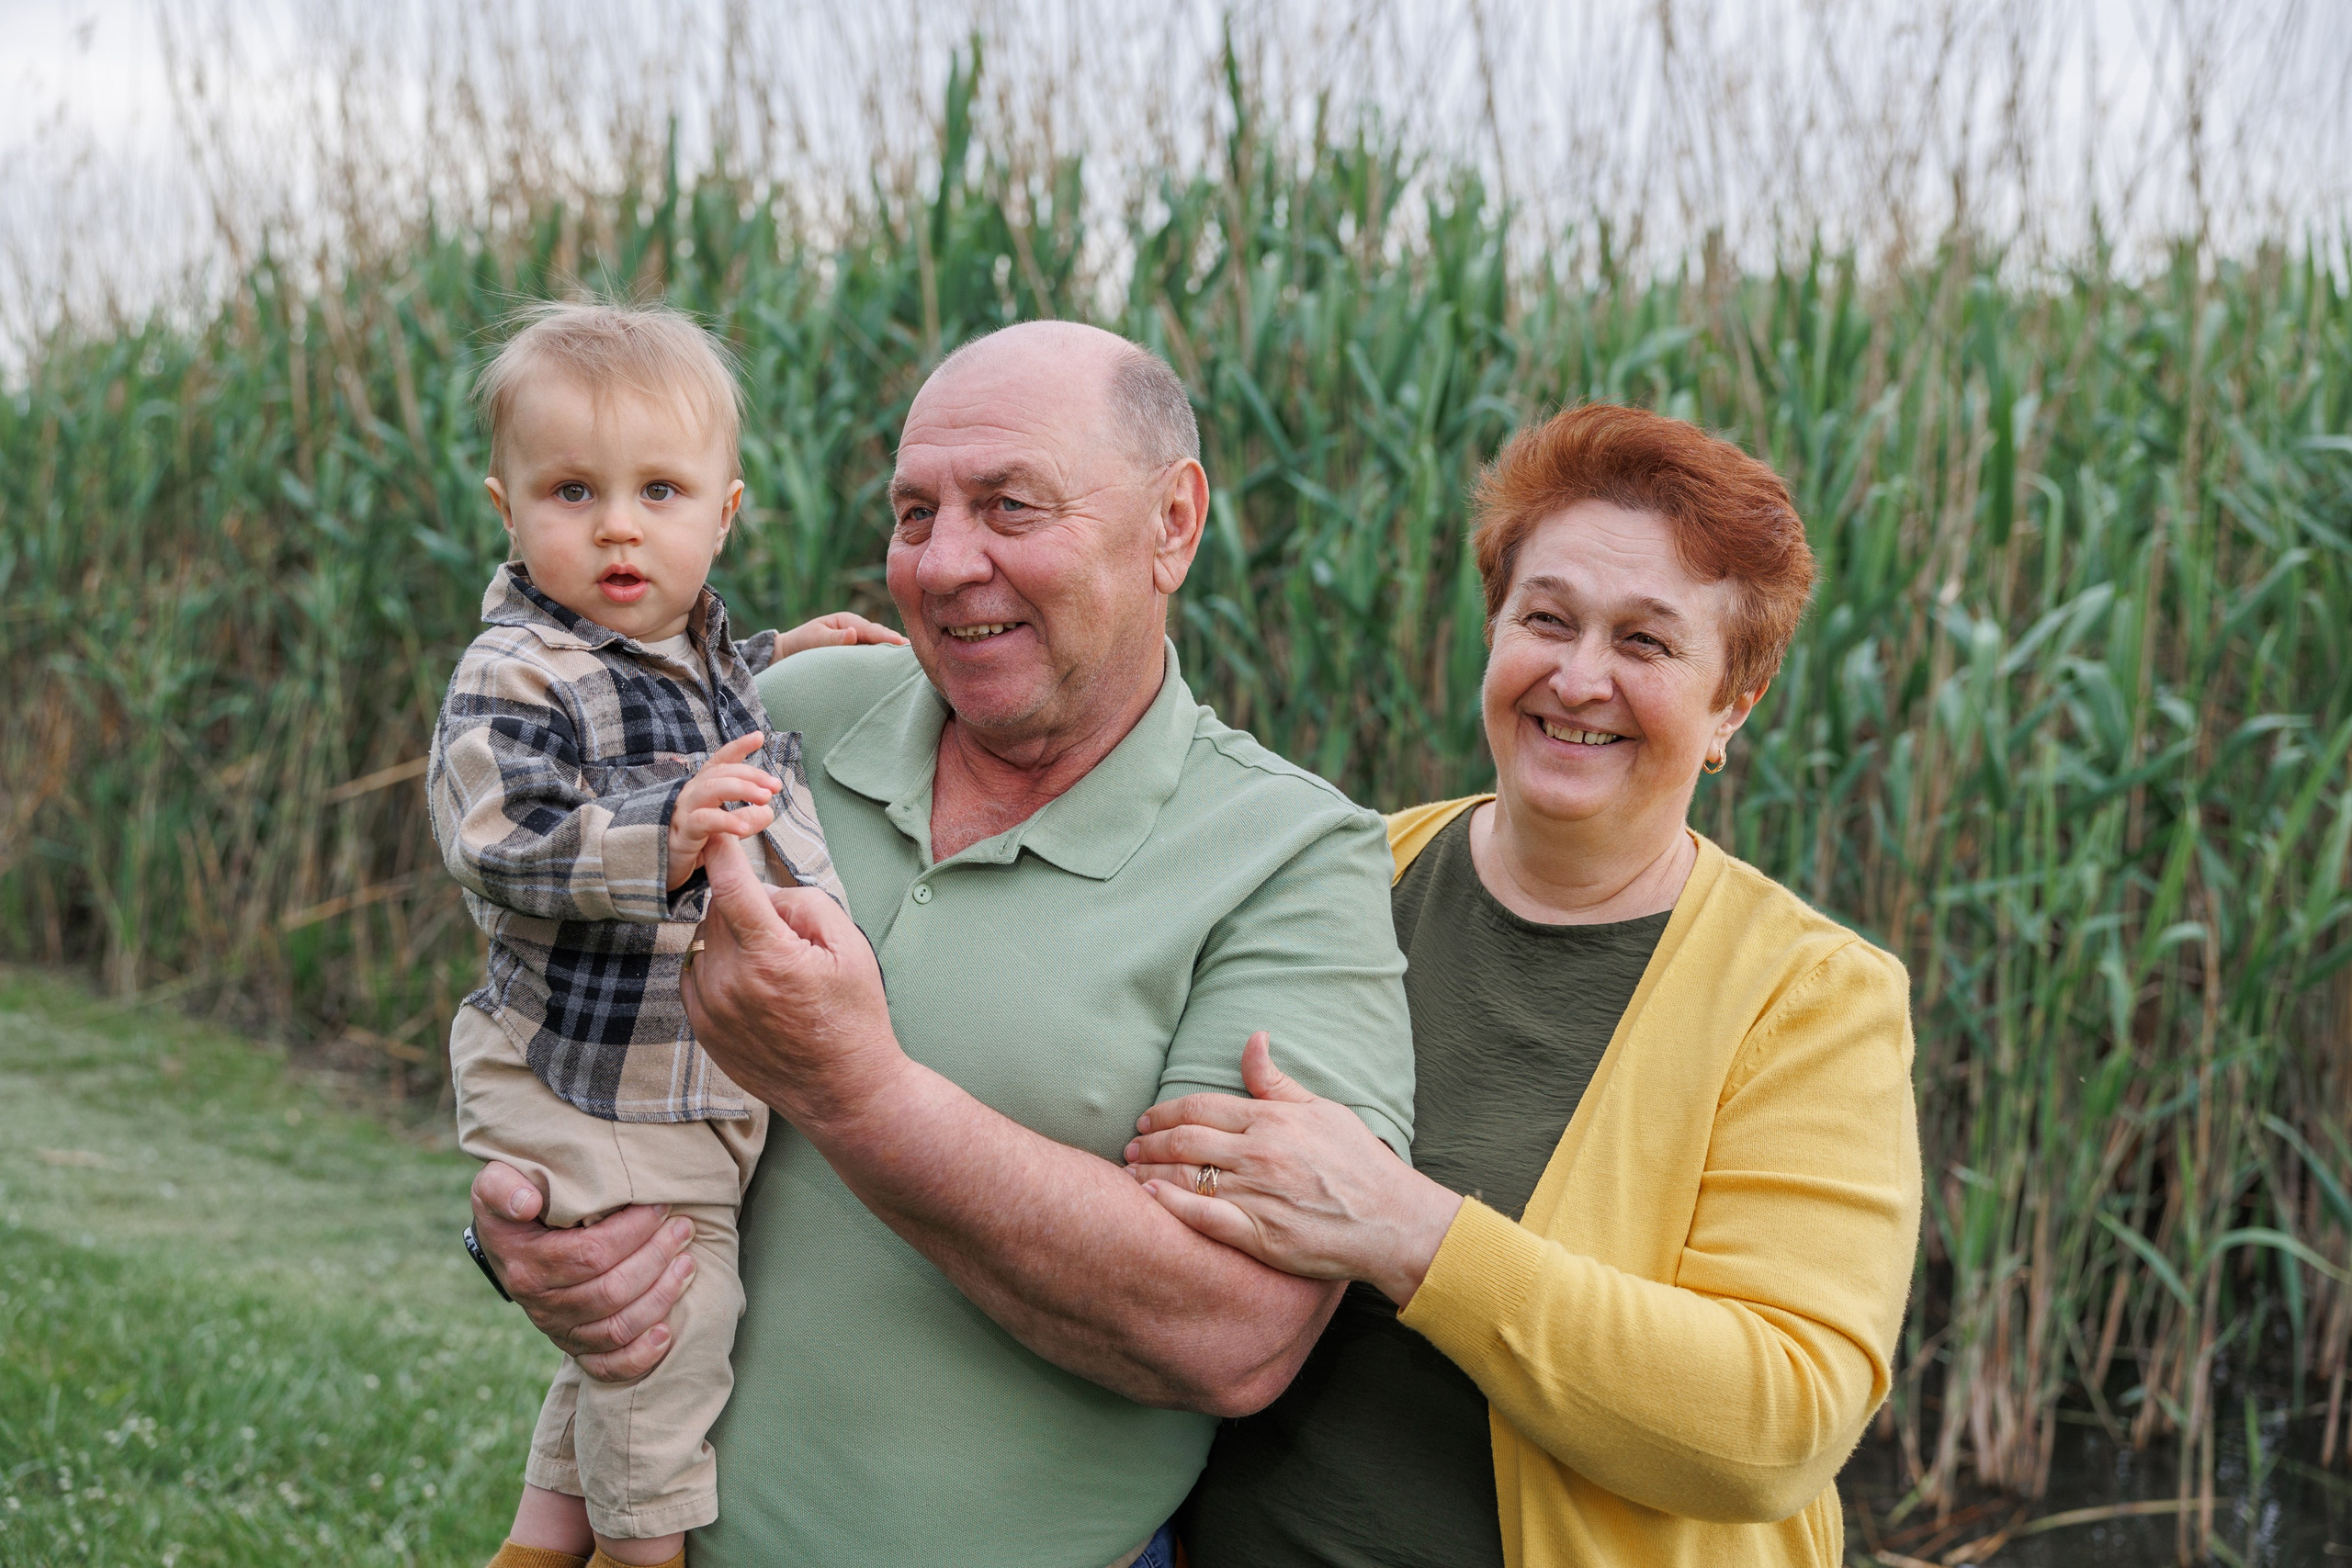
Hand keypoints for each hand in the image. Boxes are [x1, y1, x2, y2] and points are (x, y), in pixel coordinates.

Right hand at [468, 1161, 697, 1379]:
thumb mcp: (495, 1184)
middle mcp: (542, 1306)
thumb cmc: (515, 1207)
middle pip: (611, 1291)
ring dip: (660, 1297)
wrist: (511, 1245)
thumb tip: (527, 1204)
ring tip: (688, 1264)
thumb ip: (503, 1187)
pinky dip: (640, 1356)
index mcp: (527, 1267)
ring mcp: (559, 1331)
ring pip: (617, 1327)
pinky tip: (667, 1333)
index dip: (632, 1233)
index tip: (660, 1208)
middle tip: (684, 1229)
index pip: (590, 1255)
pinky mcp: (575, 1348)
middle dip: (656, 1258)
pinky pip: (607, 1367)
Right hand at [668, 733, 781, 889]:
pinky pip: (703, 821)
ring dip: (741, 789)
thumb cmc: (693, 846)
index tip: (759, 737)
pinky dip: (726, 821)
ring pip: (710, 790)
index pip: (719, 762)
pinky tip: (744, 828)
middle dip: (750, 775)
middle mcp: (690, 795)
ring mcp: (683, 812)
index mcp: (701, 789)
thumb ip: (745, 818)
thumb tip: (769, 811)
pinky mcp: (680, 834)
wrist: (659, 872)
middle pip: (720, 773)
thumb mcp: (723, 829)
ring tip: (765, 798)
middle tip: (775, 785)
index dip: (737, 747)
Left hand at [681, 833, 903, 1128]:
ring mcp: (710, 1009)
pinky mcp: (702, 1028)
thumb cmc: (854, 1017)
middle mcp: (731, 983)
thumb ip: (806, 904)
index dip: (724, 851)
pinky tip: (752, 984)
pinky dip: (717, 964)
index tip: (718, 829)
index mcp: (771, 959)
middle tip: (789, 936)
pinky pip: (695, 971)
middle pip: (719, 910)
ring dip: (732, 937)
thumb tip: (764, 893)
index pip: (733, 888)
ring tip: (774, 969)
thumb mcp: (852, 949)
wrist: (844, 1092)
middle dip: (749, 907)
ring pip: (705, 940)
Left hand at [770, 611, 907, 661]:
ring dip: (894, 654)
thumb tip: (853, 633)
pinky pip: (873, 656)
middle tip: (922, 655)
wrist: (787, 654)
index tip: (907, 646)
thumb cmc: (800, 644)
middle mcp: (857, 629)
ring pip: (880, 647)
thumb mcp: (813, 639)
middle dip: (899, 645)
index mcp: (848, 621)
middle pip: (883, 638)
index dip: (891, 638)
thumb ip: (832, 639)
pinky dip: (884, 661)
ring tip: (914, 665)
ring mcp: (858, 641)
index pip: (874, 630)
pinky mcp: (857, 653)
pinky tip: (897, 670)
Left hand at [1126, 1032, 1464, 1307]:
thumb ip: (1276, 1081)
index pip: (1200, 1107)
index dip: (1165, 1112)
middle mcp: (1257, 1154)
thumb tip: (1253, 1039)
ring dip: (1148, 1174)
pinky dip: (1170, 1207)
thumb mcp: (1321, 1110)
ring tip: (1128, 1174)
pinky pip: (1203, 1218)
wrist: (1391, 1220)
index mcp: (1270, 1120)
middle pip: (1183, 1141)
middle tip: (1130, 1145)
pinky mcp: (1259, 1235)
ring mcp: (1256, 1195)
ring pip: (1184, 1179)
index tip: (1146, 1119)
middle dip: (1148, 1142)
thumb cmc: (1359, 1163)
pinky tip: (1149, 1200)